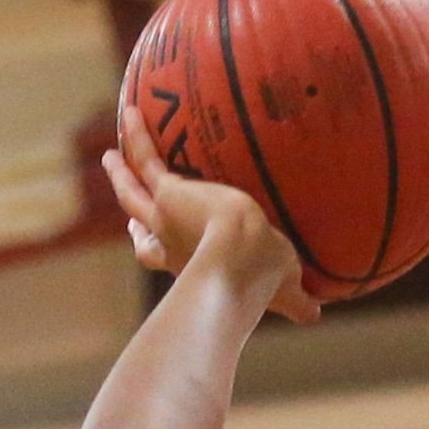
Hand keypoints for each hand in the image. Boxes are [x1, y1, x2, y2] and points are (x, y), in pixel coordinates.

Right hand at [102, 107, 320, 324]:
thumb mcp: (284, 286)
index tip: (142, 241)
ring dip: (120, 173)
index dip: (151, 248)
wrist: (243, 259)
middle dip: (133, 214)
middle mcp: (171, 244)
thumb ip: (298, 302)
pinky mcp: (168, 192)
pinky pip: (147, 158)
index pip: (162, 256)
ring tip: (112, 155)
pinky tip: (131, 111)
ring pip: (132, 190)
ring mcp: (164, 218)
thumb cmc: (264, 277)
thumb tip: (316, 316)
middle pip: (141, 227)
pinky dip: (138, 136)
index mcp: (192, 264)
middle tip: (125, 204)